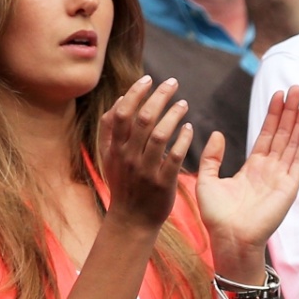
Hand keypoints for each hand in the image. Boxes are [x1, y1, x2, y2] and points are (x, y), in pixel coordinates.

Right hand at [99, 76, 189, 231]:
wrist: (131, 219)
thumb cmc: (123, 183)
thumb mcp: (109, 156)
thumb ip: (109, 129)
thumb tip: (120, 99)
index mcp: (115, 148)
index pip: (122, 113)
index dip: (135, 93)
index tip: (149, 79)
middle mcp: (129, 157)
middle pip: (143, 119)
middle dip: (159, 96)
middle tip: (173, 82)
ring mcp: (146, 170)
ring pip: (160, 135)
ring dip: (173, 115)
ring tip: (184, 104)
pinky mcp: (163, 182)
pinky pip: (175, 156)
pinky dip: (183, 140)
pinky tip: (189, 129)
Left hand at [196, 86, 298, 277]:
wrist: (228, 239)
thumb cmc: (217, 217)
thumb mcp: (206, 180)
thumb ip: (211, 157)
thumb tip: (217, 133)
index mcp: (254, 168)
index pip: (267, 135)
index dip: (273, 115)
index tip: (277, 94)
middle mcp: (270, 171)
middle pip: (283, 134)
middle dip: (290, 111)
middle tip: (295, 87)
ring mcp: (281, 178)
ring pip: (293, 143)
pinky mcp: (289, 188)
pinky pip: (298, 161)